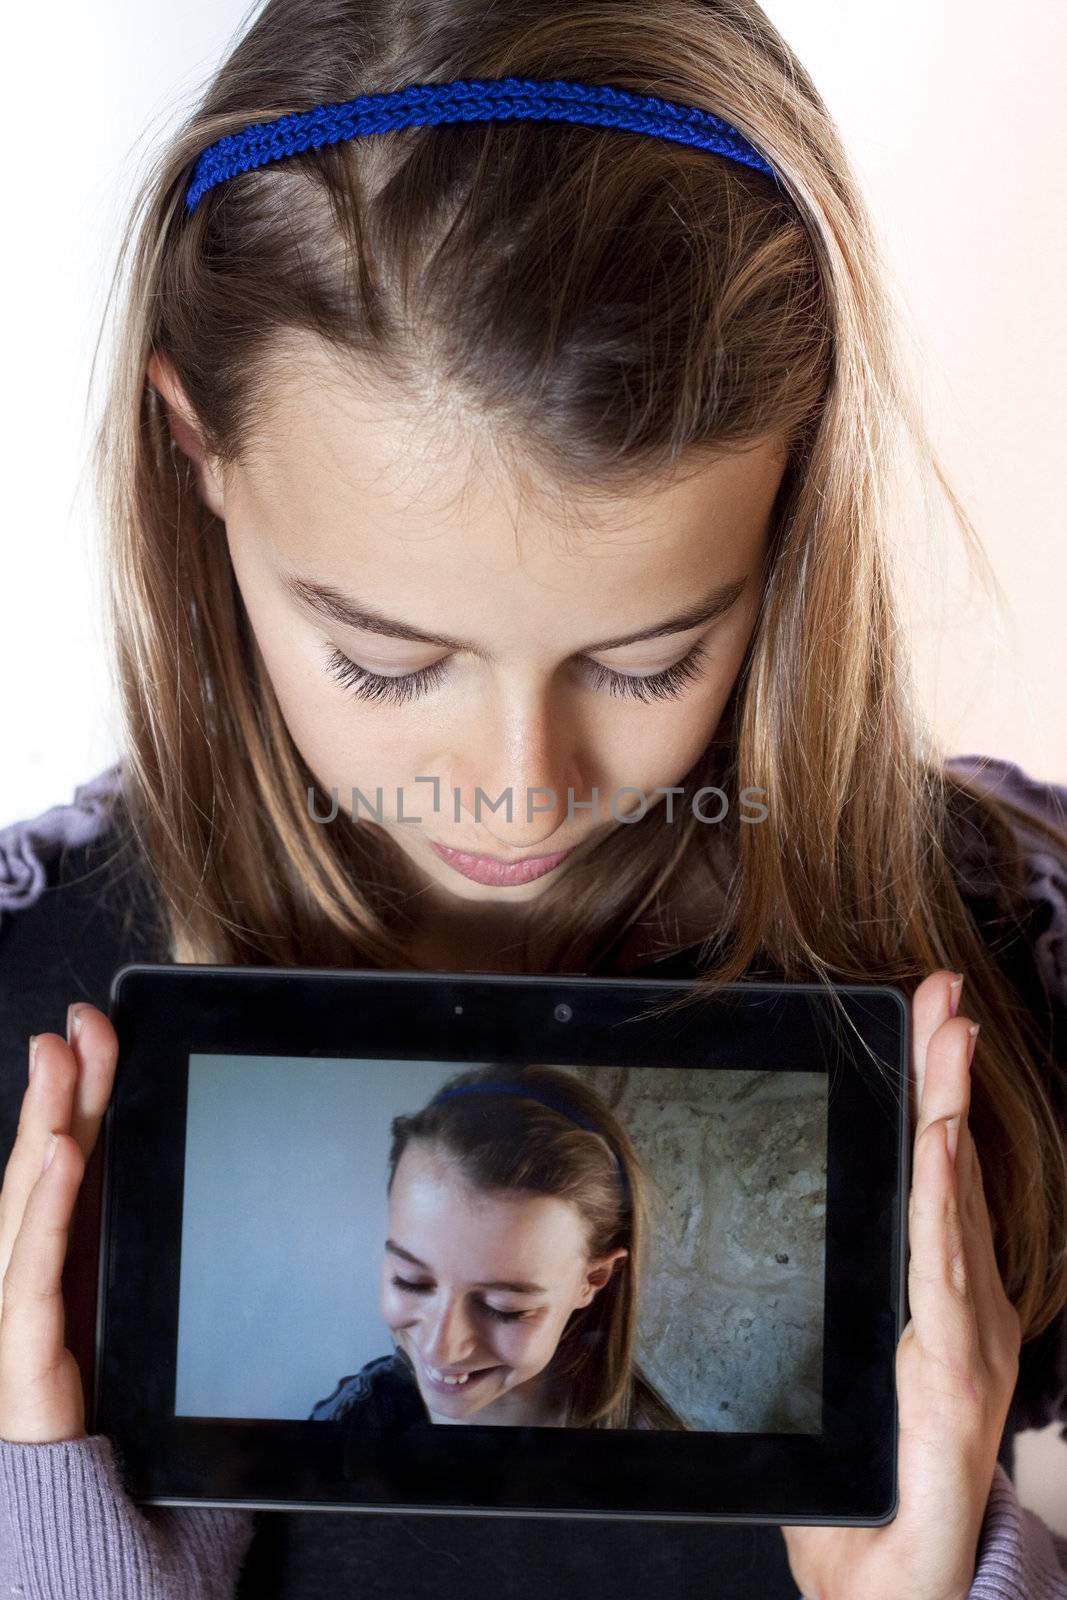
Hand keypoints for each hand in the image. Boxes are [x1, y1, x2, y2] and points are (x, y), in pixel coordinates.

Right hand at [0, 1004, 117, 1441]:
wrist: (61, 1497)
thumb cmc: (88, 1394)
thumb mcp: (115, 1292)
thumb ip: (121, 1226)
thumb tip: (144, 1166)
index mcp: (58, 1249)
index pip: (66, 1149)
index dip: (77, 1085)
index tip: (94, 1024)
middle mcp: (29, 1262)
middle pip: (43, 1160)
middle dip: (60, 1086)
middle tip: (75, 1021)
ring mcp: (14, 1299)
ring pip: (28, 1197)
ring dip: (46, 1122)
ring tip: (60, 1062)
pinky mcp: (22, 1343)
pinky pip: (34, 1265)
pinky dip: (47, 1204)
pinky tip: (62, 1153)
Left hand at [780, 969, 1021, 1599]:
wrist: (901, 1579)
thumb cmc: (871, 1481)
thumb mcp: (846, 1372)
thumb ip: (835, 1311)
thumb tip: (793, 1247)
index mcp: (939, 1297)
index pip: (934, 1177)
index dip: (935, 1096)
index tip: (927, 1022)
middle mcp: (964, 1304)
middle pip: (951, 1173)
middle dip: (947, 1078)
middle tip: (943, 996)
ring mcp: (969, 1337)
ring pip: (954, 1208)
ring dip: (949, 1120)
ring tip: (947, 1045)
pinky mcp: (955, 1374)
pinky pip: (945, 1277)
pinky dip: (947, 1208)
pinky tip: (944, 1151)